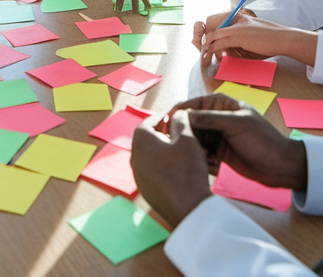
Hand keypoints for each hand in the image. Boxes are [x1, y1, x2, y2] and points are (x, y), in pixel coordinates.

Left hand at [131, 110, 213, 226]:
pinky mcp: (145, 191)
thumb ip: (181, 122)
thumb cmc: (187, 171)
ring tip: (181, 151)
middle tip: (178, 133)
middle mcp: (134, 158)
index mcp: (141, 142)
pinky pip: (151, 172)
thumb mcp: (188, 139)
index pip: (147, 122)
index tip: (172, 117)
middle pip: (145, 139)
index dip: (160, 118)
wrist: (188, 209)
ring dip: (161, 151)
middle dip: (161, 134)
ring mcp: (138, 177)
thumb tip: (177, 114)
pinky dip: (162, 166)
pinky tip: (178, 170)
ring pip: (148, 157)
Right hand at [172, 95, 307, 190]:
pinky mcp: (217, 153)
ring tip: (186, 158)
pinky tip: (199, 166)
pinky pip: (200, 154)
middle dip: (179, 134)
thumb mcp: (237, 125)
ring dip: (189, 148)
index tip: (162, 127)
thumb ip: (210, 119)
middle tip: (171, 147)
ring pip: (192, 140)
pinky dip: (197, 159)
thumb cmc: (264, 141)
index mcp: (220, 104)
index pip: (190, 105)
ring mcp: (216, 136)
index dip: (174, 114)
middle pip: (188, 123)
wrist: (281, 167)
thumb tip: (183, 115)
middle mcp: (215, 118)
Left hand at [204, 16, 317, 66]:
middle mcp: (237, 22)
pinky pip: (220, 43)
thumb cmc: (272, 41)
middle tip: (203, 54)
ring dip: (207, 48)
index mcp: (241, 20)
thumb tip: (228, 51)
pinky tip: (211, 58)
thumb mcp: (254, 39)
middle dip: (206, 43)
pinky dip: (213, 51)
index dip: (214, 38)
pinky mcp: (238, 36)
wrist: (284, 39)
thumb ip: (241, 43)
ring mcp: (237, 28)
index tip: (210, 48)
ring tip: (204, 58)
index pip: (222, 28)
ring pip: (215, 37)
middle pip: (215, 31)